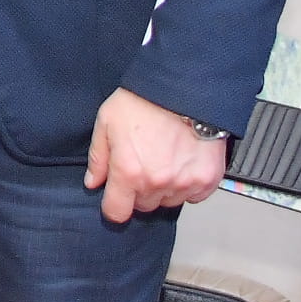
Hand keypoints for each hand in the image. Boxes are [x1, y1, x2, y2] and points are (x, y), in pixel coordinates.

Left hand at [86, 89, 226, 223]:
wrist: (184, 88)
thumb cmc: (144, 101)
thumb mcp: (107, 122)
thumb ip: (98, 157)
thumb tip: (93, 182)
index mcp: (129, 172)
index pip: (117, 213)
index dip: (114, 205)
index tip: (116, 197)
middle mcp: (157, 182)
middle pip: (144, 205)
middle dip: (140, 190)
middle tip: (143, 163)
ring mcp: (184, 183)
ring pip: (169, 201)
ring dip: (164, 188)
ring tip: (164, 158)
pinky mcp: (207, 179)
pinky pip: (193, 195)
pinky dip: (188, 184)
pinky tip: (183, 162)